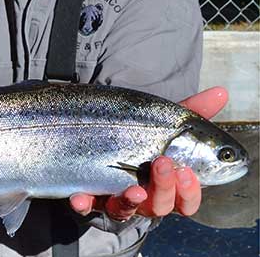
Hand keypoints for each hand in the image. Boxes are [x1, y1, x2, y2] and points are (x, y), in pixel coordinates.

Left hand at [70, 86, 228, 219]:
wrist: (96, 130)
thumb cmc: (138, 133)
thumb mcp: (162, 121)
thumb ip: (191, 111)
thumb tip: (222, 91)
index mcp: (165, 183)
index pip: (185, 199)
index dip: (189, 192)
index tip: (187, 173)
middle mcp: (142, 194)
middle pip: (159, 206)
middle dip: (164, 188)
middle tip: (162, 163)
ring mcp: (112, 195)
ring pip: (125, 209)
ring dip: (131, 201)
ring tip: (134, 188)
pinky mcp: (86, 193)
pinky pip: (83, 204)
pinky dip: (82, 202)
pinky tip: (79, 197)